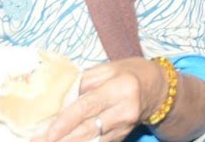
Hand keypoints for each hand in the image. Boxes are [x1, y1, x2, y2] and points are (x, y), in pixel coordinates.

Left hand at [35, 58, 163, 141]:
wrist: (158, 89)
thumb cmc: (129, 73)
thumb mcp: (108, 69)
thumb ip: (83, 82)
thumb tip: (58, 97)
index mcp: (119, 88)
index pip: (87, 107)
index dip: (65, 121)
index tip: (46, 132)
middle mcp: (124, 110)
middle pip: (87, 129)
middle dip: (59, 138)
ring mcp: (124, 127)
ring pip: (91, 141)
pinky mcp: (122, 137)